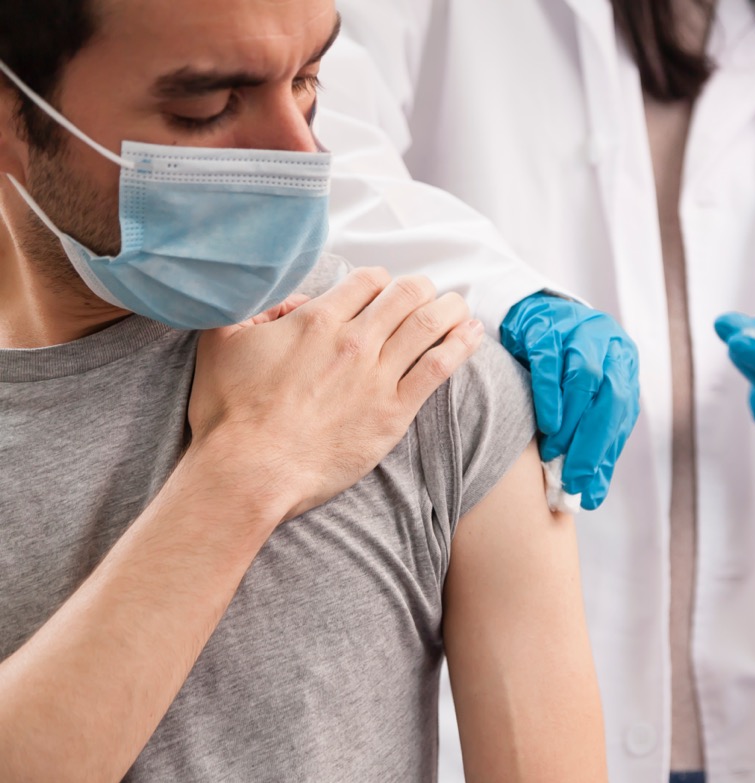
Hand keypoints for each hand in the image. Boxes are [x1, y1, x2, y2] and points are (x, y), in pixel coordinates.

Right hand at [190, 267, 483, 519]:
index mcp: (317, 319)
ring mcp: (377, 376)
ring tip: (460, 305)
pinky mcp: (393, 412)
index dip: (381, 280)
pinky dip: (461, 345)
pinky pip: (438, 367)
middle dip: (422, 288)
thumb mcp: (222, 341)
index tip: (385, 288)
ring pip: (428, 324)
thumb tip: (288, 304)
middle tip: (430, 292)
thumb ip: (253, 309)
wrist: (249, 471)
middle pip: (406, 295)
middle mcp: (354, 341)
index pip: (367, 281)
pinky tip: (472, 333)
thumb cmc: (229, 413)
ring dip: (450, 308)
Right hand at [500, 293, 638, 509]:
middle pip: (611, 396)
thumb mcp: (582, 403)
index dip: (606, 452)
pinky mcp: (546, 326)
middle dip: (593, 442)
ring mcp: (578, 330)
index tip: (587, 488)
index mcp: (623, 363)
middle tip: (574, 478)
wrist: (530, 316)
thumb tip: (591, 495)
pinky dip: (551, 396)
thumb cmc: (559, 368)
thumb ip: (591, 444)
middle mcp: (608, 343)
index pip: (622, 413)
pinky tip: (547, 423)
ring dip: (571, 421)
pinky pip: (551, 362)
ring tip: (553, 452)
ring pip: (584, 379)